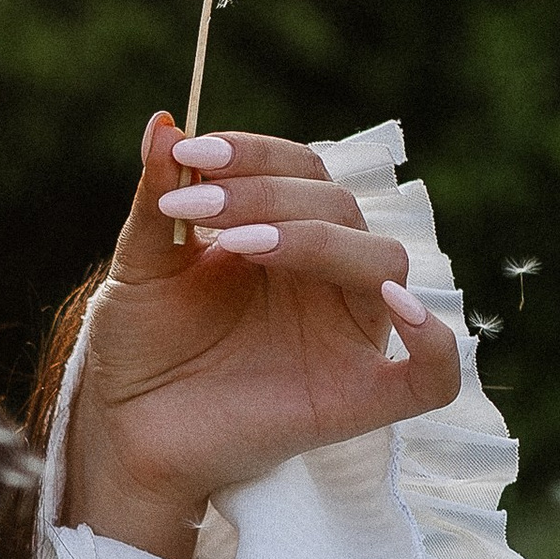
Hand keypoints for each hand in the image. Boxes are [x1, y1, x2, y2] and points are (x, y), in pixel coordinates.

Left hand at [58, 111, 463, 558]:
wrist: (124, 434)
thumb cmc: (139, 350)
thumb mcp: (141, 268)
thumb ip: (158, 201)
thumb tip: (164, 125)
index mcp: (284, 237)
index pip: (302, 170)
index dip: (255, 154)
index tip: (191, 155)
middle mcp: (326, 281)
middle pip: (341, 208)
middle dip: (269, 196)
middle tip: (197, 209)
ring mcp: (347, 338)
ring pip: (384, 264)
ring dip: (318, 240)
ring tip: (240, 247)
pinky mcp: (359, 401)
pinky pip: (432, 375)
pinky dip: (435, 342)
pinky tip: (398, 307)